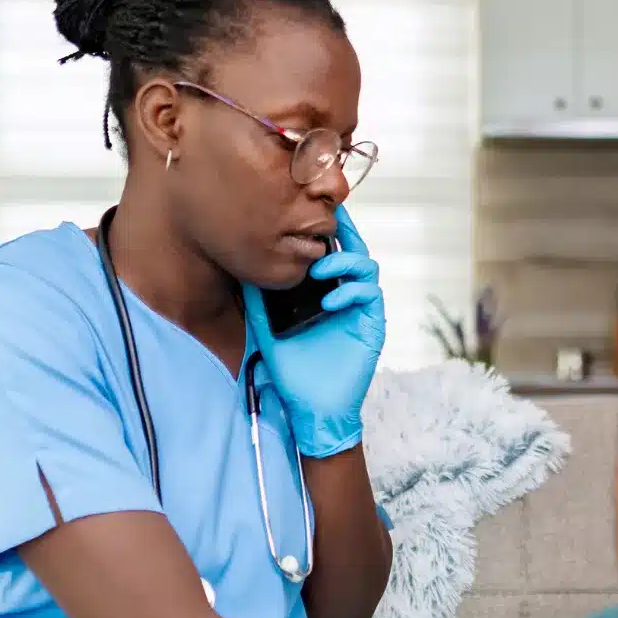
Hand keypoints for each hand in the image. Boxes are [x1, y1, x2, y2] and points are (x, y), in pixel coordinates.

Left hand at [249, 205, 385, 458]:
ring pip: (366, 266)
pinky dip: (350, 290)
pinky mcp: (372, 324)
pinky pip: (370, 294)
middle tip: (326, 220)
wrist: (312, 407)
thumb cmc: (293, 370)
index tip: (311, 210)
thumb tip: (245, 266)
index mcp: (325, 292)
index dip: (326, 230)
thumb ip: (260, 299)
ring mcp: (360, 309)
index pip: (329, 252)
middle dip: (342, 231)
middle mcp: (346, 295)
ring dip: (343, 261)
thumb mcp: (268, 328)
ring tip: (319, 270)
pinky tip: (329, 301)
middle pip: (353, 249)